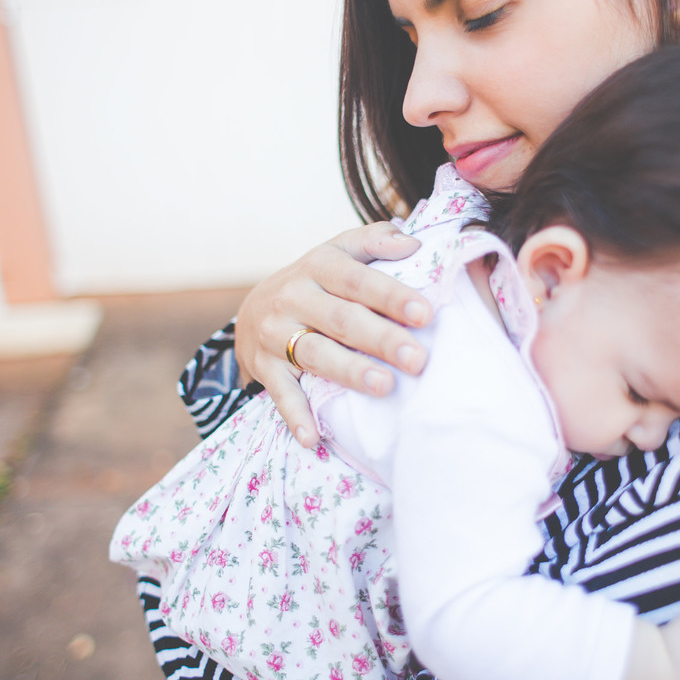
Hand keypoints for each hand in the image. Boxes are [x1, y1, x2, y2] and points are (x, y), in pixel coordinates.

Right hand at [234, 222, 432, 446]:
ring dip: (349, 372)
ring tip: (384, 387)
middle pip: (342, 319)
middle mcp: (293, 296)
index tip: (425, 314)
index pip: (359, 280)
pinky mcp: (263, 366)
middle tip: (418, 360)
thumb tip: (415, 243)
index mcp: (318, 265)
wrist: (254, 307)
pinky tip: (314, 438)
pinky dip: (295, 416)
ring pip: (315, 354)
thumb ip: (376, 241)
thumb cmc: (317, 281)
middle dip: (381, 340)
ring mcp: (274, 333)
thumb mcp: (340, 252)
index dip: (391, 296)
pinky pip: (280, 393)